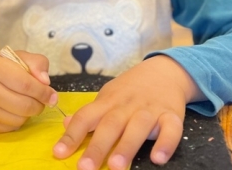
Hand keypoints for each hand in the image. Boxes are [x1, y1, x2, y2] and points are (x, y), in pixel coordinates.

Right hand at [0, 51, 57, 132]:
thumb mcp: (17, 57)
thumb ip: (36, 63)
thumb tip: (46, 82)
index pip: (26, 85)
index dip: (43, 92)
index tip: (52, 95)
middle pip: (24, 105)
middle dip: (39, 105)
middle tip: (41, 101)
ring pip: (19, 120)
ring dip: (29, 114)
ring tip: (26, 103)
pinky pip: (10, 128)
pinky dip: (18, 121)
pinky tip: (14, 111)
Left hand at [53, 55, 204, 169]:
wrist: (163, 71)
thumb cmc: (131, 89)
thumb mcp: (107, 96)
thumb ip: (90, 113)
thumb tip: (66, 123)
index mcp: (108, 102)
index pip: (85, 116)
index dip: (71, 134)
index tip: (59, 152)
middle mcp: (126, 106)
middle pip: (110, 125)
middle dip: (97, 147)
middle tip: (85, 168)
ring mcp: (150, 110)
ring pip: (138, 127)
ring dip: (127, 147)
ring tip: (116, 166)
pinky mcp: (172, 115)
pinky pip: (171, 129)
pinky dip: (166, 143)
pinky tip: (158, 158)